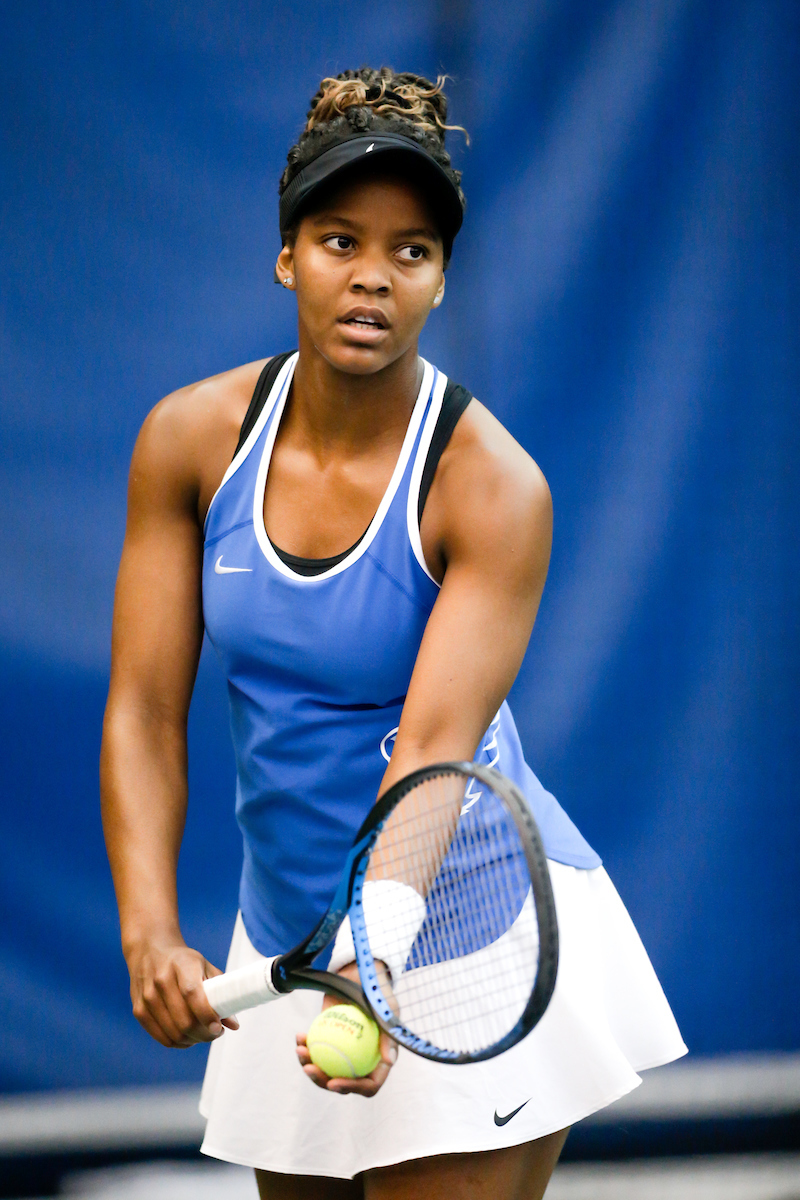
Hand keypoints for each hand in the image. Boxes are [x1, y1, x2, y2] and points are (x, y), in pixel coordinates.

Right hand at [126, 934, 239, 1047]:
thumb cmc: (182, 961)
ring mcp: (147, 996)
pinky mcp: (138, 1010)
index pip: (192, 994)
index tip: (218, 1028)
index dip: (206, 1015)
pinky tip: (188, 1037)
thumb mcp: (203, 966)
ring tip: (203, 1033)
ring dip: (193, 1040)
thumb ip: (221, 992)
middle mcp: (161, 980)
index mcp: (181, 965)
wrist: (149, 951)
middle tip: (215, 1032)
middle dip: (204, 1034)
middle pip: (183, 1020)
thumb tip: (234, 1024)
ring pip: (173, 1033)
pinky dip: (178, 1042)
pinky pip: (161, 1037)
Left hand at [295, 961, 396, 1096]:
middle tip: (310, 1068)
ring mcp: (343, 1052)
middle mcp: (360, 1061)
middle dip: (322, 1080)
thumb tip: (390, 1062)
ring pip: (324, 1068)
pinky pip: (315, 1049)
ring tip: (300, 1050)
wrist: (360, 973)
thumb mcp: (387, 1011)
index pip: (368, 1085)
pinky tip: (299, 1037)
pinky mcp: (327, 1040)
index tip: (333, 1082)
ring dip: (308, 1064)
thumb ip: (389, 1035)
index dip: (352, 1087)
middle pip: (342, 1081)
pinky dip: (305, 1045)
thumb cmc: (378, 992)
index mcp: (378, 1061)